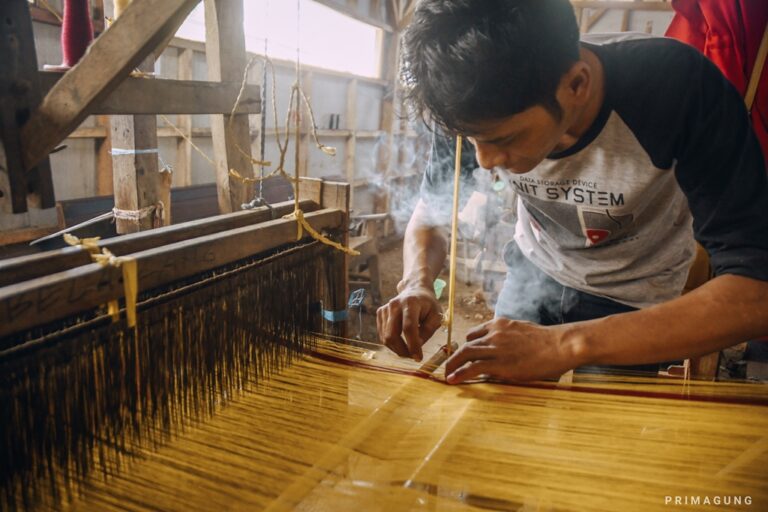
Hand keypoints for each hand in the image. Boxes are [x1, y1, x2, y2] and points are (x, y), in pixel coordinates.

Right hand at [377, 284, 443, 361]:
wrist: (415, 289)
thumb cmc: (428, 305)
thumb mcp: (436, 316)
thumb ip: (428, 331)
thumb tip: (416, 346)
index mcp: (411, 303)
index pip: (408, 328)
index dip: (413, 345)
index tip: (418, 358)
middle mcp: (394, 304)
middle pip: (392, 334)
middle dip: (402, 350)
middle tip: (413, 356)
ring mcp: (385, 309)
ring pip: (385, 337)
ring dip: (397, 349)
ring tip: (409, 350)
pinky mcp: (380, 313)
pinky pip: (382, 335)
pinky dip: (391, 343)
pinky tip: (401, 342)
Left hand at [445, 318, 583, 382]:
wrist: (560, 345)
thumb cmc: (548, 341)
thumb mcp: (523, 330)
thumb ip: (510, 336)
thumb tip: (507, 347)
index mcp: (500, 325)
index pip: (475, 333)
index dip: (467, 344)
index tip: (463, 353)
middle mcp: (494, 334)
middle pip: (466, 344)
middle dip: (454, 356)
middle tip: (448, 366)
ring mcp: (496, 348)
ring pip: (466, 354)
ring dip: (453, 365)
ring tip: (447, 374)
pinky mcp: (499, 363)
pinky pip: (473, 368)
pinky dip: (460, 374)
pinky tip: (453, 380)